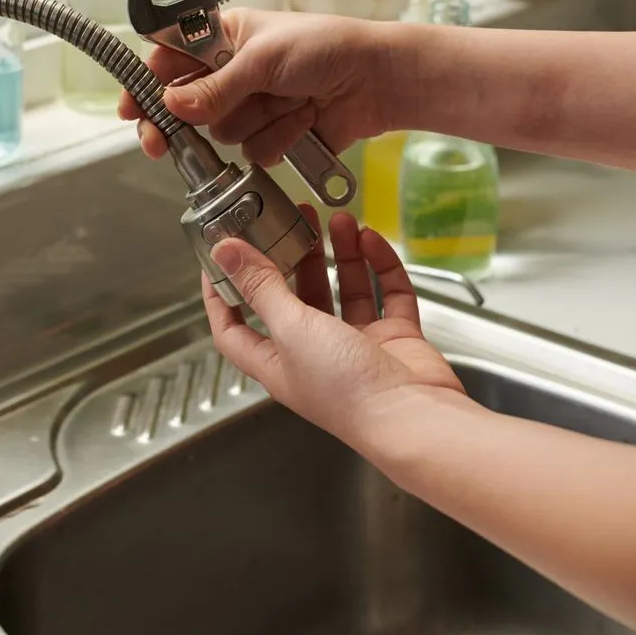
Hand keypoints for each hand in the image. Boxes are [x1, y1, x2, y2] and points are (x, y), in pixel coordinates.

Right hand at [118, 8, 400, 165]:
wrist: (377, 80)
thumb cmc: (324, 48)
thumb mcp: (263, 59)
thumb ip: (216, 87)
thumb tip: (172, 107)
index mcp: (224, 38)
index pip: (169, 58)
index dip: (147, 83)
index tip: (131, 108)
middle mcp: (233, 73)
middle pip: (185, 107)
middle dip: (177, 125)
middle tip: (159, 144)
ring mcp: (254, 106)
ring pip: (221, 133)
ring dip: (253, 122)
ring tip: (288, 102)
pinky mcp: (275, 135)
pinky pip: (254, 152)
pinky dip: (279, 139)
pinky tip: (304, 120)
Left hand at [202, 207, 466, 449]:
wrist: (413, 416)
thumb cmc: (345, 387)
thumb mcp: (291, 328)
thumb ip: (261, 286)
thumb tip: (224, 252)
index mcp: (277, 363)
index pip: (234, 328)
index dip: (223, 295)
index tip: (222, 256)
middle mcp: (314, 356)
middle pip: (296, 299)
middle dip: (295, 258)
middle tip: (296, 218)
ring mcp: (357, 347)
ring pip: (343, 291)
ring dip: (340, 255)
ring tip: (340, 219)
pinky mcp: (395, 339)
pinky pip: (386, 295)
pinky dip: (379, 267)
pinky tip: (372, 240)